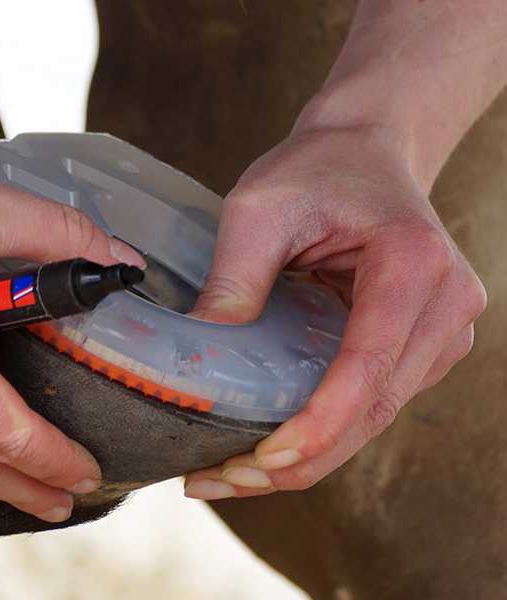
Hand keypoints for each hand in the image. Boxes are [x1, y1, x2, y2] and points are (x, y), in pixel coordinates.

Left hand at [184, 125, 485, 499]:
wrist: (365, 150)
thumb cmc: (316, 170)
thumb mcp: (257, 209)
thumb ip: (234, 280)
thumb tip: (201, 363)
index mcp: (412, 263)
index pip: (369, 364)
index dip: (319, 424)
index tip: (262, 462)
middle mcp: (444, 305)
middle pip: (374, 408)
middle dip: (300, 458)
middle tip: (222, 481)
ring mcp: (441, 331)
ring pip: (374, 418)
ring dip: (308, 454)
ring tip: (230, 472)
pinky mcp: (420, 345)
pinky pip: (371, 402)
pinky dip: (322, 431)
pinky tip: (268, 444)